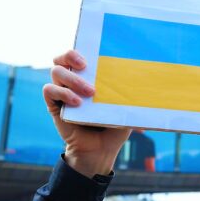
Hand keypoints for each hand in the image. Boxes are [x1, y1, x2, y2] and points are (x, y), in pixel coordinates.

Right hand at [44, 50, 130, 177]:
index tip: (91, 56)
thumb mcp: (124, 109)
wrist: (101, 150)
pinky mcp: (54, 106)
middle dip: (70, 56)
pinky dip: (62, 93)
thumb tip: (150, 90)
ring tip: (89, 93)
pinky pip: (49, 90)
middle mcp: (71, 82)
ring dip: (72, 80)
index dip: (78, 50)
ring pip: (55, 72)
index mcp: (87, 78)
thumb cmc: (114, 127)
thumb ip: (131, 97)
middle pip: (60, 58)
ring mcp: (62, 93)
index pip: (76, 55)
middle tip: (85, 66)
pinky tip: (77, 103)